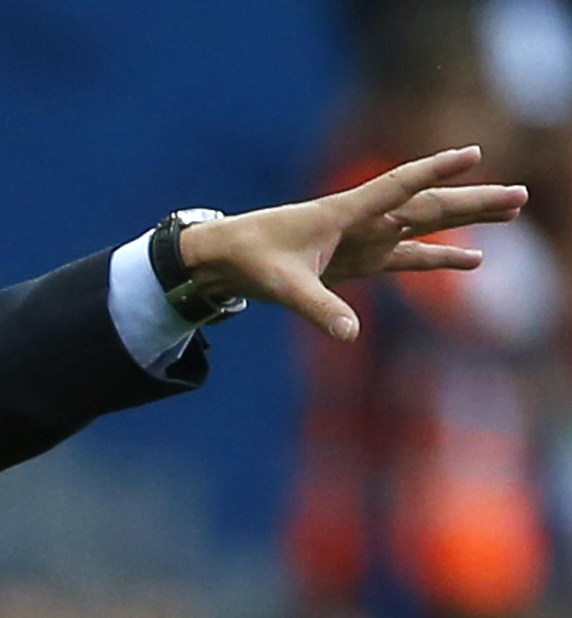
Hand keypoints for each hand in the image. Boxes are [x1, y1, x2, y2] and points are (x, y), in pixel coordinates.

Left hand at [177, 145, 527, 341]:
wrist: (226, 258)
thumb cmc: (251, 259)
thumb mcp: (284, 286)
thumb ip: (318, 309)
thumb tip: (350, 336)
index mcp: (342, 213)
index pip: (397, 186)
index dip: (434, 170)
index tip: (472, 153)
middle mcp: (360, 221)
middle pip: (426, 207)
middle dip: (473, 201)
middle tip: (520, 195)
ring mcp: (362, 241)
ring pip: (424, 227)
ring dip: (467, 222)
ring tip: (513, 213)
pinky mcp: (358, 261)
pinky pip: (407, 258)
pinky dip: (438, 258)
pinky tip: (473, 260)